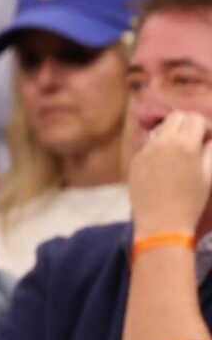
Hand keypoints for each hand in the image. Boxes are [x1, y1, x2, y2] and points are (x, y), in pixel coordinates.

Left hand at [129, 110, 211, 236]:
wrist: (161, 222)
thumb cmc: (191, 201)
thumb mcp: (208, 175)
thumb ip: (210, 151)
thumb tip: (209, 137)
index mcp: (184, 145)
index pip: (194, 118)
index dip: (205, 127)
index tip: (207, 139)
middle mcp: (163, 143)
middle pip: (176, 117)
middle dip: (188, 125)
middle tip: (195, 142)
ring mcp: (146, 150)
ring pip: (161, 128)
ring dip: (173, 133)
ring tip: (180, 153)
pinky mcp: (136, 159)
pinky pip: (150, 144)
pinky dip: (160, 146)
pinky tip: (165, 165)